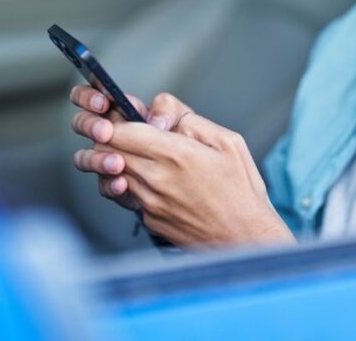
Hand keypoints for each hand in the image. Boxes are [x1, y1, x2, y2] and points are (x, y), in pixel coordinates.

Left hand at [70, 86, 293, 246]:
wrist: (245, 239)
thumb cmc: (241, 190)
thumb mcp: (228, 141)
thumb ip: (190, 120)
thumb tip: (158, 116)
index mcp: (176, 154)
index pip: (121, 131)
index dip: (115, 120)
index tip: (122, 116)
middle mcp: (157, 179)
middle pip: (109, 151)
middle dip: (110, 137)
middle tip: (125, 131)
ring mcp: (150, 203)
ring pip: (112, 173)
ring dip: (118, 159)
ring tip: (137, 153)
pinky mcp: (149, 220)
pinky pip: (126, 194)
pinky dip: (130, 182)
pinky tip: (149, 178)